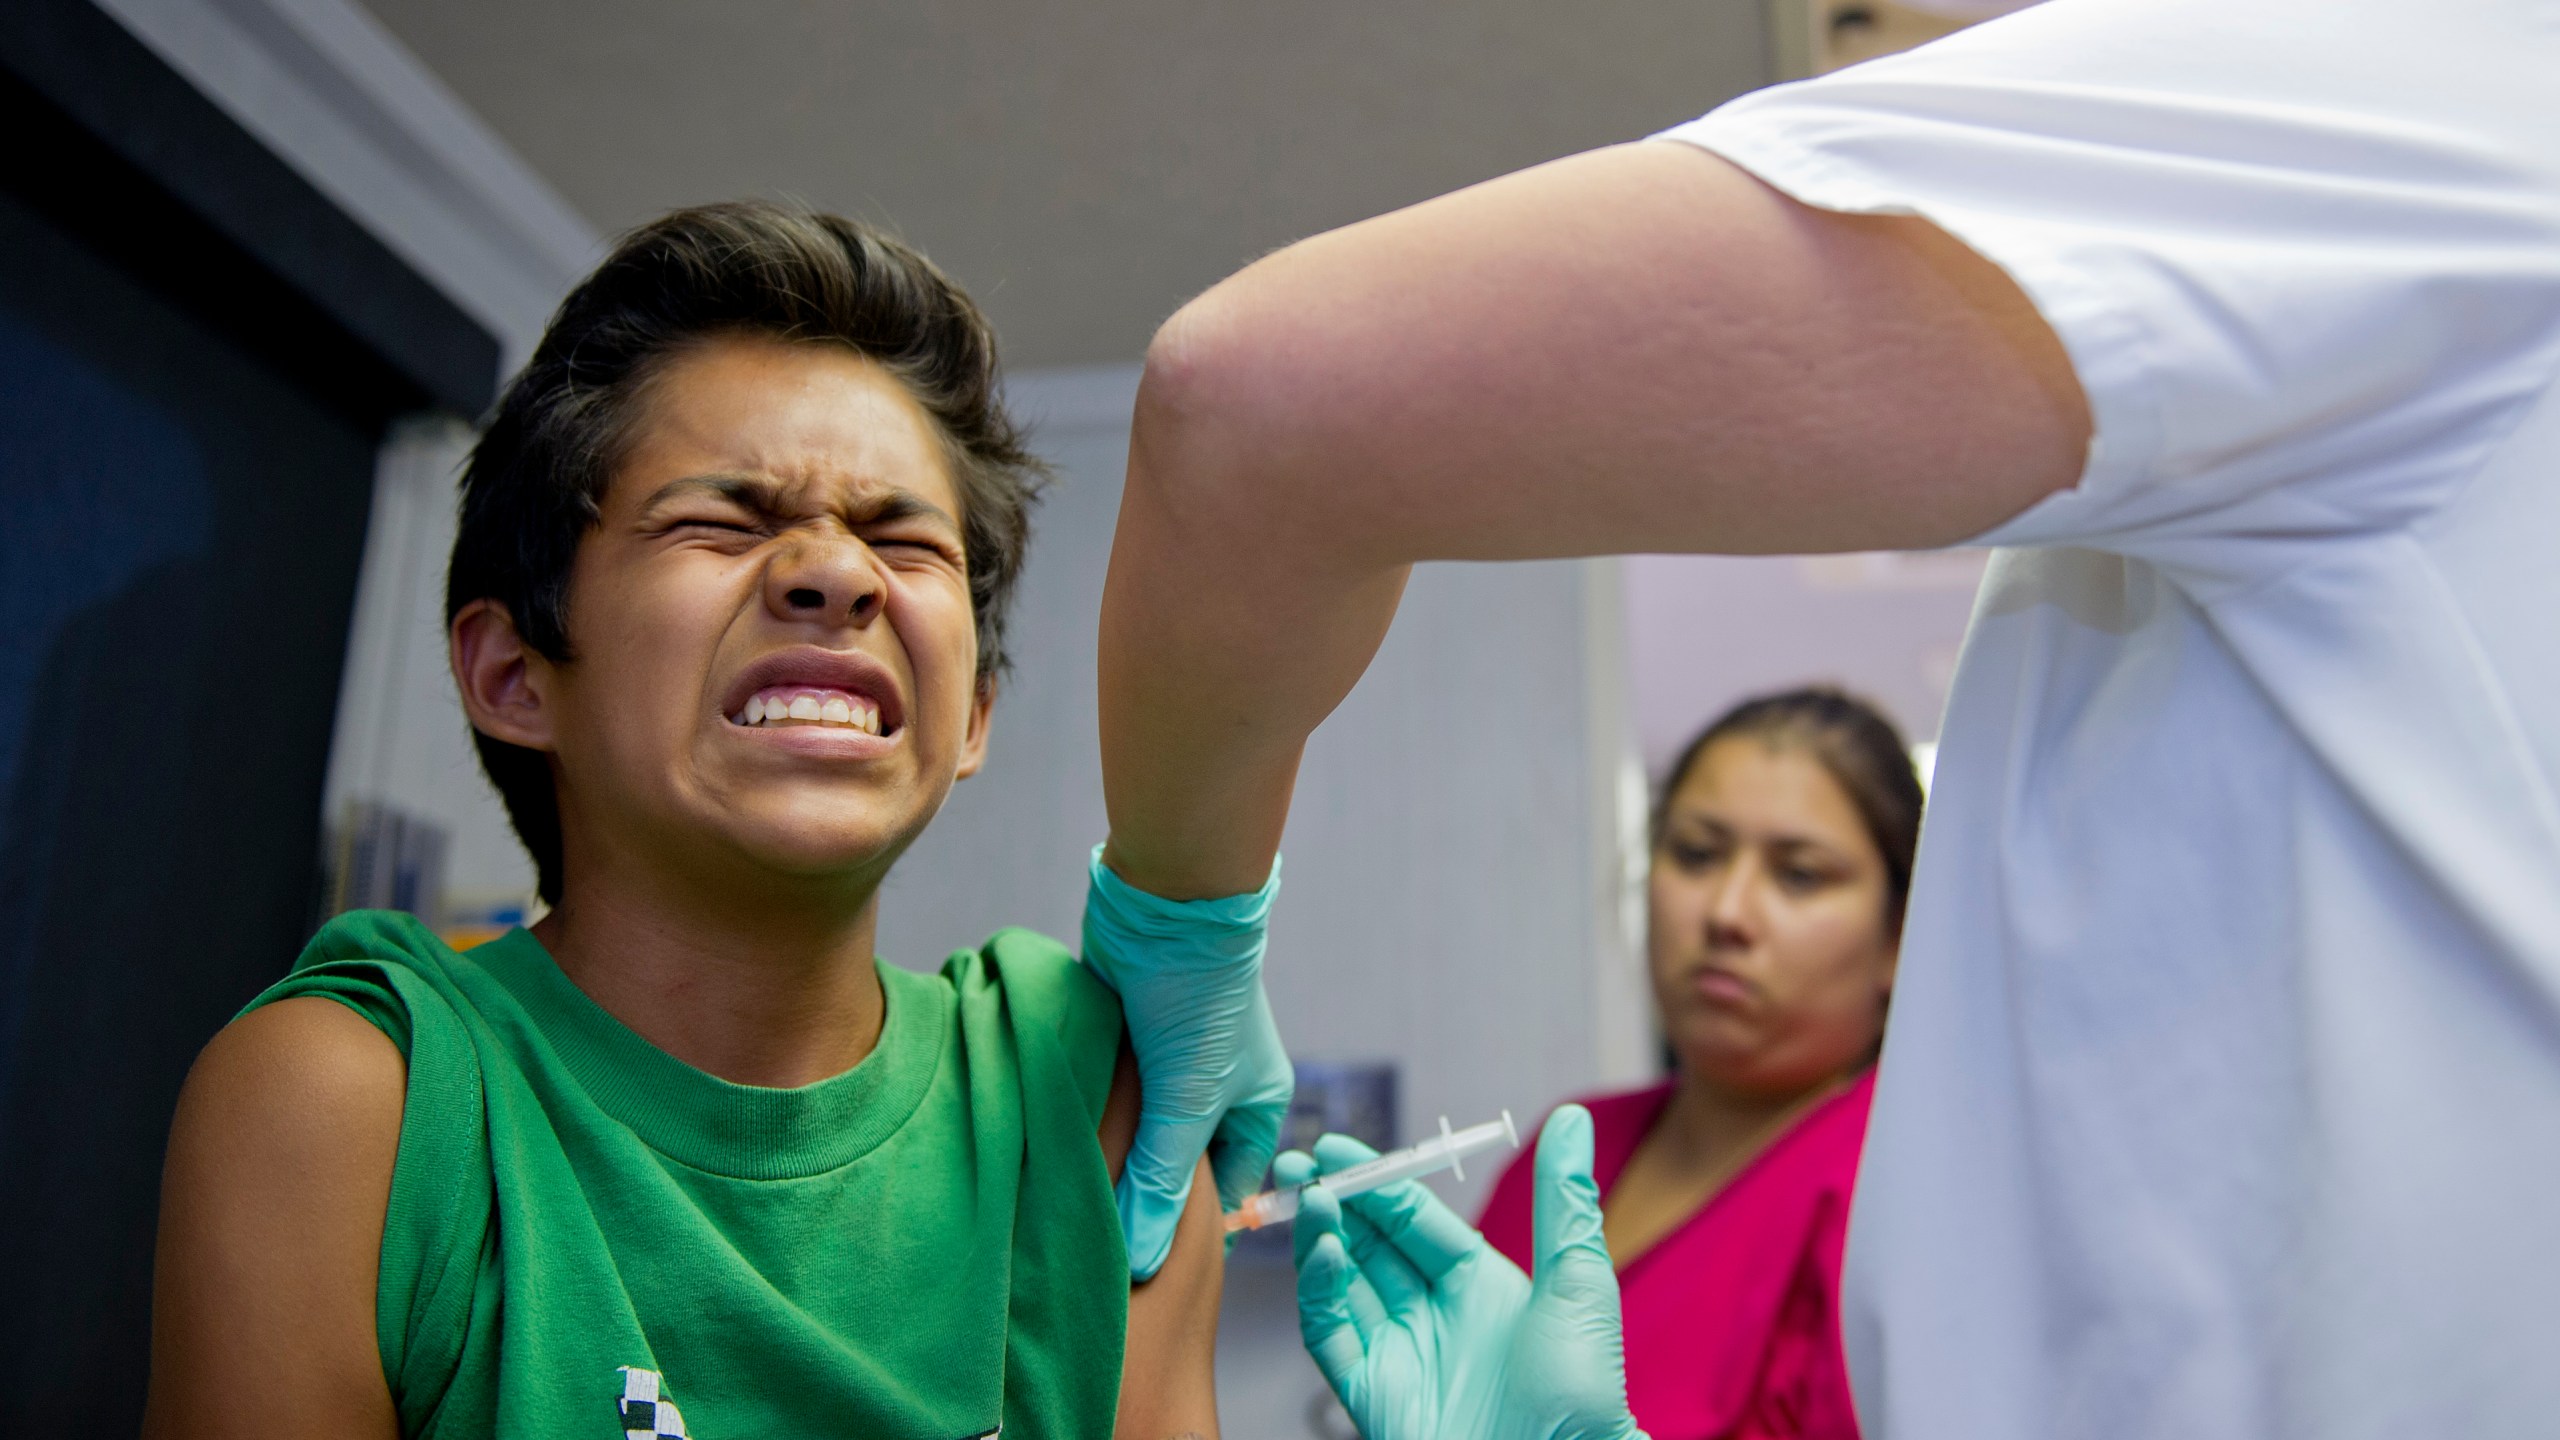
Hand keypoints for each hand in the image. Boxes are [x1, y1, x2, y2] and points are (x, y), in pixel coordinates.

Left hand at [1080, 845, 1292, 1278]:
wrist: (1167, 903)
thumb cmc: (1200, 1001)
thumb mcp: (1186, 1102)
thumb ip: (1161, 1180)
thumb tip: (1139, 1260)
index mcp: (1254, 1103)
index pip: (1227, 1188)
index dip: (1190, 1226)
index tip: (1144, 1262)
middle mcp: (1216, 1085)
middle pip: (1176, 1160)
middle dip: (1142, 1190)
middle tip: (1096, 1235)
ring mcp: (1169, 1058)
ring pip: (1137, 1126)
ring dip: (1110, 1150)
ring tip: (1068, 1194)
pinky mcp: (1128, 1036)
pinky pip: (1108, 1091)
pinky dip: (1089, 1111)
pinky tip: (1056, 1138)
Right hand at [1290, 1106, 1645, 1439]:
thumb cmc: (1583, 1397)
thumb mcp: (1578, 1285)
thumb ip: (1564, 1202)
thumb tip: (1570, 1119)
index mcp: (1480, 1285)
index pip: (1415, 1221)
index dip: (1378, 1181)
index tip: (1337, 1145)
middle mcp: (1433, 1314)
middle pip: (1370, 1244)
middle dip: (1334, 1199)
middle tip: (1299, 1160)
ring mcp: (1399, 1352)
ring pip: (1342, 1282)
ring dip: (1321, 1236)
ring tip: (1308, 1194)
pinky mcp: (1369, 1390)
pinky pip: (1332, 1332)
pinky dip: (1320, 1290)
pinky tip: (1322, 1251)